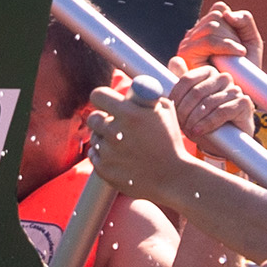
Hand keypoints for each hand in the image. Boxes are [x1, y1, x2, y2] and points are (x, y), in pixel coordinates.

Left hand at [80, 85, 198, 202]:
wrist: (173, 178)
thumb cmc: (171, 142)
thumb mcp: (166, 111)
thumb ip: (145, 97)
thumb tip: (134, 88)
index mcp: (129, 114)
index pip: (98, 95)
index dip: (102, 97)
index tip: (106, 102)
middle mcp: (115, 132)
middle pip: (93, 118)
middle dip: (103, 119)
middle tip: (114, 124)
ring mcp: (108, 152)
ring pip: (94, 137)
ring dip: (104, 138)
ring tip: (123, 144)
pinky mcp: (104, 169)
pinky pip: (94, 154)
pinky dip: (103, 154)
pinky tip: (119, 156)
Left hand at [169, 64, 257, 149]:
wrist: (221, 143)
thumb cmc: (202, 121)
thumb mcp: (188, 103)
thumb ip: (181, 84)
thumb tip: (175, 60)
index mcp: (209, 73)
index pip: (187, 80)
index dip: (176, 97)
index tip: (171, 110)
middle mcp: (223, 78)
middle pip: (197, 92)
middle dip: (185, 110)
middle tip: (180, 124)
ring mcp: (235, 90)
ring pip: (208, 102)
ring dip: (195, 119)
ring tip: (189, 130)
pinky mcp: (244, 103)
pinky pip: (221, 112)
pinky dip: (207, 123)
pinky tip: (198, 131)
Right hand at [177, 0, 264, 70]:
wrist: (242, 93)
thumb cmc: (246, 70)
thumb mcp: (252, 40)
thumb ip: (245, 20)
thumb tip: (227, 13)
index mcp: (207, 29)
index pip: (219, 9)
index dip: (234, 21)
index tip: (241, 40)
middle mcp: (195, 35)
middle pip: (216, 16)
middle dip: (233, 33)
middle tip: (239, 52)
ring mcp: (188, 44)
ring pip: (213, 26)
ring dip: (231, 41)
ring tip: (237, 56)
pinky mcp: (186, 55)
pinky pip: (208, 41)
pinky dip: (227, 45)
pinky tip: (237, 54)